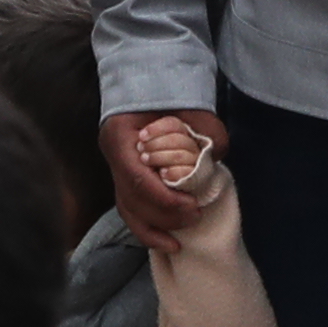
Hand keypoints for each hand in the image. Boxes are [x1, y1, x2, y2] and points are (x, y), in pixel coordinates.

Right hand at [106, 107, 227, 249]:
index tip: (192, 205)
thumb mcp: (193, 109)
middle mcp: (113, 154)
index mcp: (121, 135)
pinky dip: (148, 227)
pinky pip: (131, 209)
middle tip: (194, 217)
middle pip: (131, 198)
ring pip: (127, 209)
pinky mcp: (124, 178)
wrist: (155, 84)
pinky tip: (167, 240)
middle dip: (163, 215)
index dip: (164, 199)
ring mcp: (115, 167)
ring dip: (153, 229)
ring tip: (178, 242)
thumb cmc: (172, 95)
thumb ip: (206, 133)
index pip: (136, 178)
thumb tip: (214, 160)